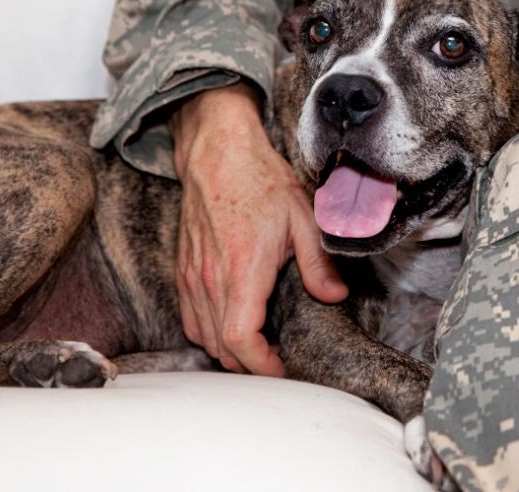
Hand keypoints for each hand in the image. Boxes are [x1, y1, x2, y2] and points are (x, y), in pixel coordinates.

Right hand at [170, 84, 347, 374]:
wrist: (218, 152)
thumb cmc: (260, 179)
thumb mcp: (302, 217)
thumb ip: (318, 263)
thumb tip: (334, 296)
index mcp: (243, 268)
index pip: (239, 338)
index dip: (259, 365)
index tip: (280, 368)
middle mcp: (211, 277)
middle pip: (220, 346)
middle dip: (248, 363)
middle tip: (276, 360)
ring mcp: (193, 274)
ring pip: (202, 335)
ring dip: (228, 349)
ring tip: (257, 346)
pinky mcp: (184, 268)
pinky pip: (189, 316)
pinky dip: (207, 331)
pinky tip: (230, 322)